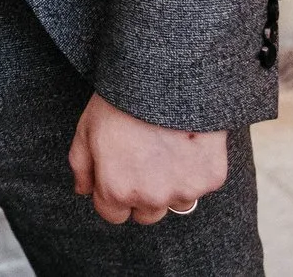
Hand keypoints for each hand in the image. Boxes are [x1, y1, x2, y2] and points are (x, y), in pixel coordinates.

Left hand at [68, 92, 227, 225]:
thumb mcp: (86, 129)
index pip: (113, 215)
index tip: (118, 175)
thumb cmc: (120, 100)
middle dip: (141, 194)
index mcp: (117, 190)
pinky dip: (194, 170)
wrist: (164, 77)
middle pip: (145, 214)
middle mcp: (151, 198)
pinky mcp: (211, 178)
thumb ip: (81, 166)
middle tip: (142, 160)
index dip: (112, 195)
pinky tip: (185, 143)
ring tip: (165, 150)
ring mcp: (184, 190)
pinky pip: (200, 185)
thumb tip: (83, 191)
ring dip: (171, 186)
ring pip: (175, 203)